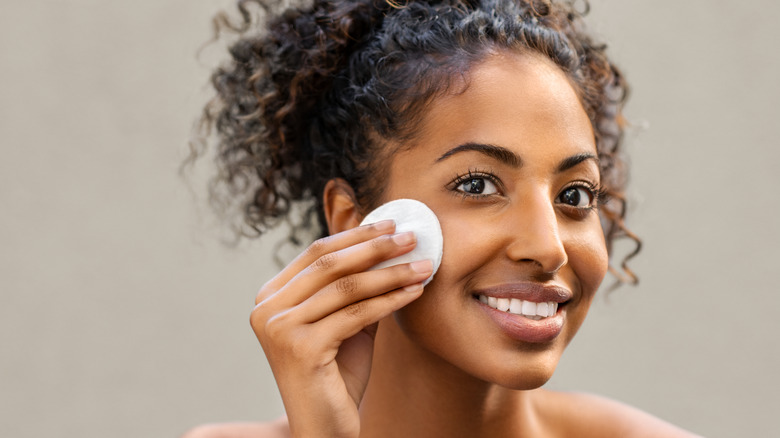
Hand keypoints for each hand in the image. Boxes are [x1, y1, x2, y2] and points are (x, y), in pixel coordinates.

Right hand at [250, 220, 432, 437]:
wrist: (326, 426)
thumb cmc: (337, 374)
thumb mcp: (345, 321)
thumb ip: (356, 287)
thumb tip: (390, 245)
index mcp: (271, 296)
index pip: (316, 252)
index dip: (356, 235)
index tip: (392, 224)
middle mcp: (267, 309)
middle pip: (330, 263)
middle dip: (376, 247)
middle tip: (412, 236)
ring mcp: (280, 328)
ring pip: (347, 287)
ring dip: (391, 272)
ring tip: (424, 264)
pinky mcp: (300, 348)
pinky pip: (356, 314)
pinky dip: (390, 300)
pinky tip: (414, 291)